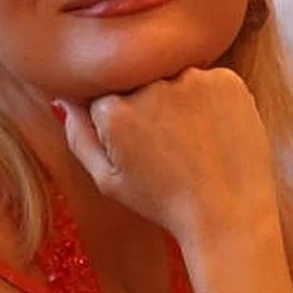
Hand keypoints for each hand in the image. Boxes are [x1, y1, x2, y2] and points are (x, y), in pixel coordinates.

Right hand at [56, 67, 278, 244]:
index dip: (121, 119)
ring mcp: (191, 79)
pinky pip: (209, 79)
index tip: (139, 143)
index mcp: (113, 109)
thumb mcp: (108, 180)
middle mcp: (150, 85)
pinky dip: (211, 100)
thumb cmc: (164, 202)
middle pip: (140, 80)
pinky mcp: (225, 79)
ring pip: (175, 77)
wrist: (228, 216)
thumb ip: (79, 136)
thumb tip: (64, 98)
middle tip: (168, 145)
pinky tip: (215, 132)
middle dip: (149, 106)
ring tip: (193, 142)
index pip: (106, 94)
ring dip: (180, 99)